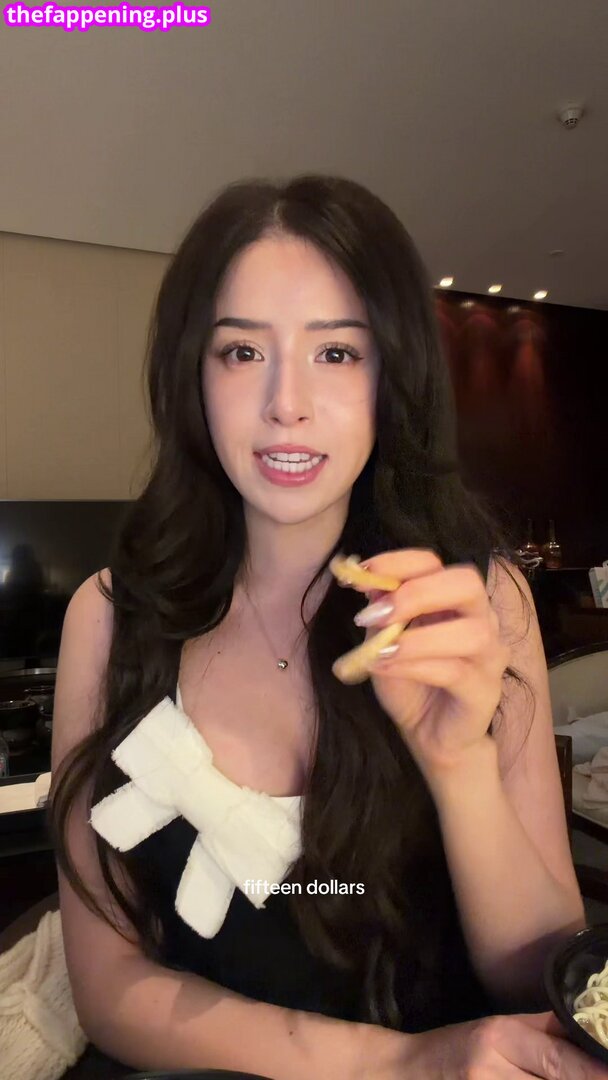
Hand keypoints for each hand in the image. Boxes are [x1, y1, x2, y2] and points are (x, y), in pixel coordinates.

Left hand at [349, 549, 510, 777]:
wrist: (429, 734)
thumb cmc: (410, 682)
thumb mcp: (384, 642)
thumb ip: (381, 614)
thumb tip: (366, 582)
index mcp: (453, 600)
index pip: (434, 563)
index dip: (398, 563)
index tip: (363, 573)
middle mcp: (481, 619)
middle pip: (467, 583)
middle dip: (419, 592)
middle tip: (378, 613)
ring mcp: (490, 655)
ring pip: (470, 633)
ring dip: (418, 639)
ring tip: (379, 651)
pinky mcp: (487, 691)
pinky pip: (457, 673)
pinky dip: (416, 667)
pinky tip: (384, 668)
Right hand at [358, 1010, 607, 1078]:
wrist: (403, 1074)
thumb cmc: (454, 1047)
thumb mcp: (495, 1027)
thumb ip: (541, 1030)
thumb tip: (585, 1030)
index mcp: (499, 1035)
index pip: (558, 1059)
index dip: (592, 1072)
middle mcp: (492, 1068)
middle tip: (600, 1077)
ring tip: (569, 1078)